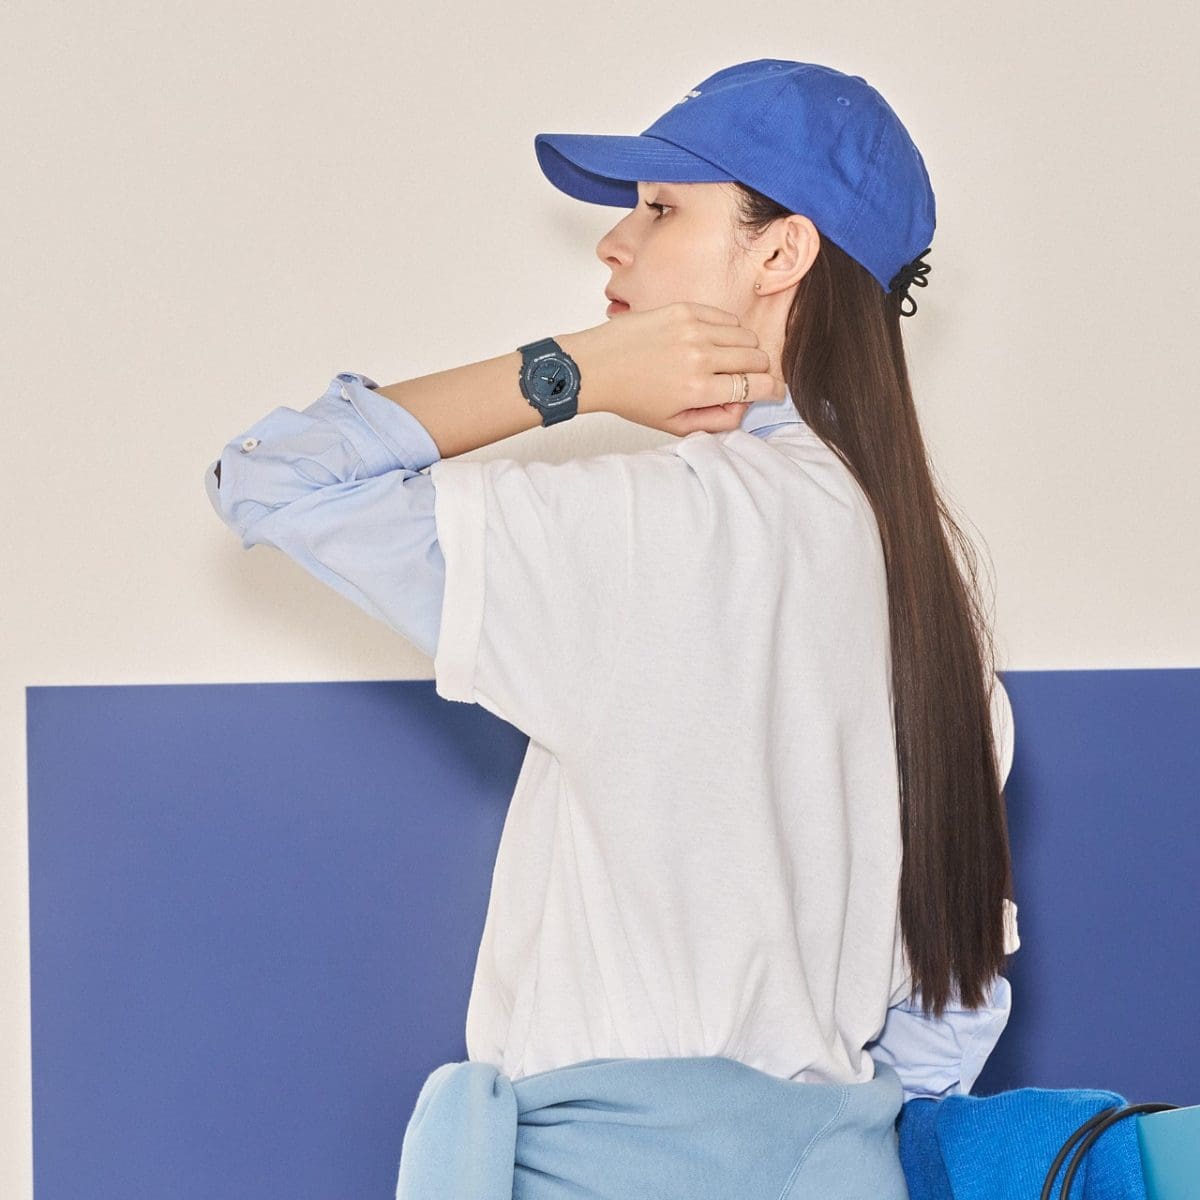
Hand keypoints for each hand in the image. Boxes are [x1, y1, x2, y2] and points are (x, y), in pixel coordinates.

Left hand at [559, 302, 785, 434]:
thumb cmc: (632, 397)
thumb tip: (744, 408)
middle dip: (757, 371)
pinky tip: (711, 342)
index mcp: (699, 390)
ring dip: (744, 350)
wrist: (597, 366)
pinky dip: (727, 331)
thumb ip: (715, 421)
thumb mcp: (673, 424)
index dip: (772, 390)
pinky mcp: (685, 309)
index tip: (772, 391)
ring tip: (725, 360)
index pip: (757, 386)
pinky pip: (726, 318)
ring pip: (746, 336)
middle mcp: (701, 357)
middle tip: (742, 377)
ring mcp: (694, 329)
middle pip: (757, 359)